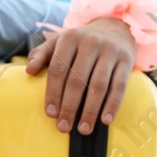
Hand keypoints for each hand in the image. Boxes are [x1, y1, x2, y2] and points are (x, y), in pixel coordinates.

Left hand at [26, 17, 138, 134]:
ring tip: (83, 129)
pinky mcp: (127, 60)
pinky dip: (112, 105)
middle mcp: (90, 43)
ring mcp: (110, 51)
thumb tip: (29, 70)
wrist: (115, 27)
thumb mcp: (59, 41)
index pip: (58, 69)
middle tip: (63, 126)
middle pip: (77, 80)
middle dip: (69, 106)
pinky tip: (105, 120)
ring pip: (98, 85)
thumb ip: (41, 54)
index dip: (53, 93)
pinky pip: (119, 86)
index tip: (50, 113)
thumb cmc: (81, 41)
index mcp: (70, 38)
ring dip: (90, 110)